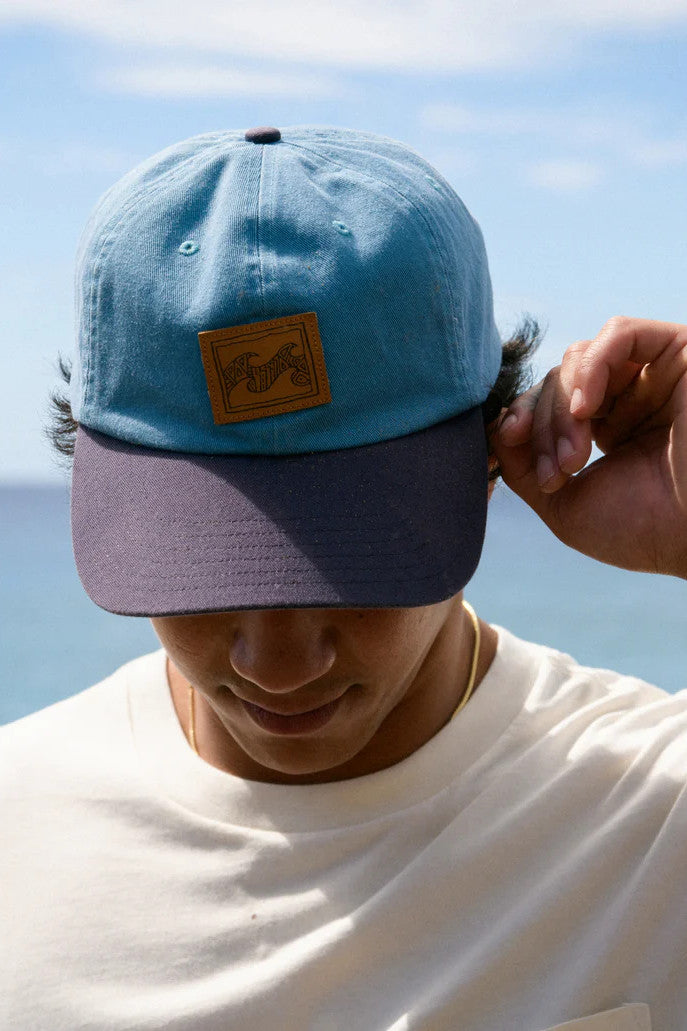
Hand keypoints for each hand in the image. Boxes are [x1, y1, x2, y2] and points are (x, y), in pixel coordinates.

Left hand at [492, 316, 686, 578]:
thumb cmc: (642, 531)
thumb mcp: (564, 504)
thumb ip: (523, 466)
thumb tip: (494, 427)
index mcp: (609, 429)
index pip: (546, 402)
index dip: (519, 418)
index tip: (505, 441)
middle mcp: (632, 396)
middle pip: (556, 380)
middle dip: (544, 425)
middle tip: (560, 472)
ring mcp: (654, 374)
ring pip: (579, 357)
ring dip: (562, 407)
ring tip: (575, 457)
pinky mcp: (679, 352)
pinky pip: (620, 332)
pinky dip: (591, 365)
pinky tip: (585, 407)